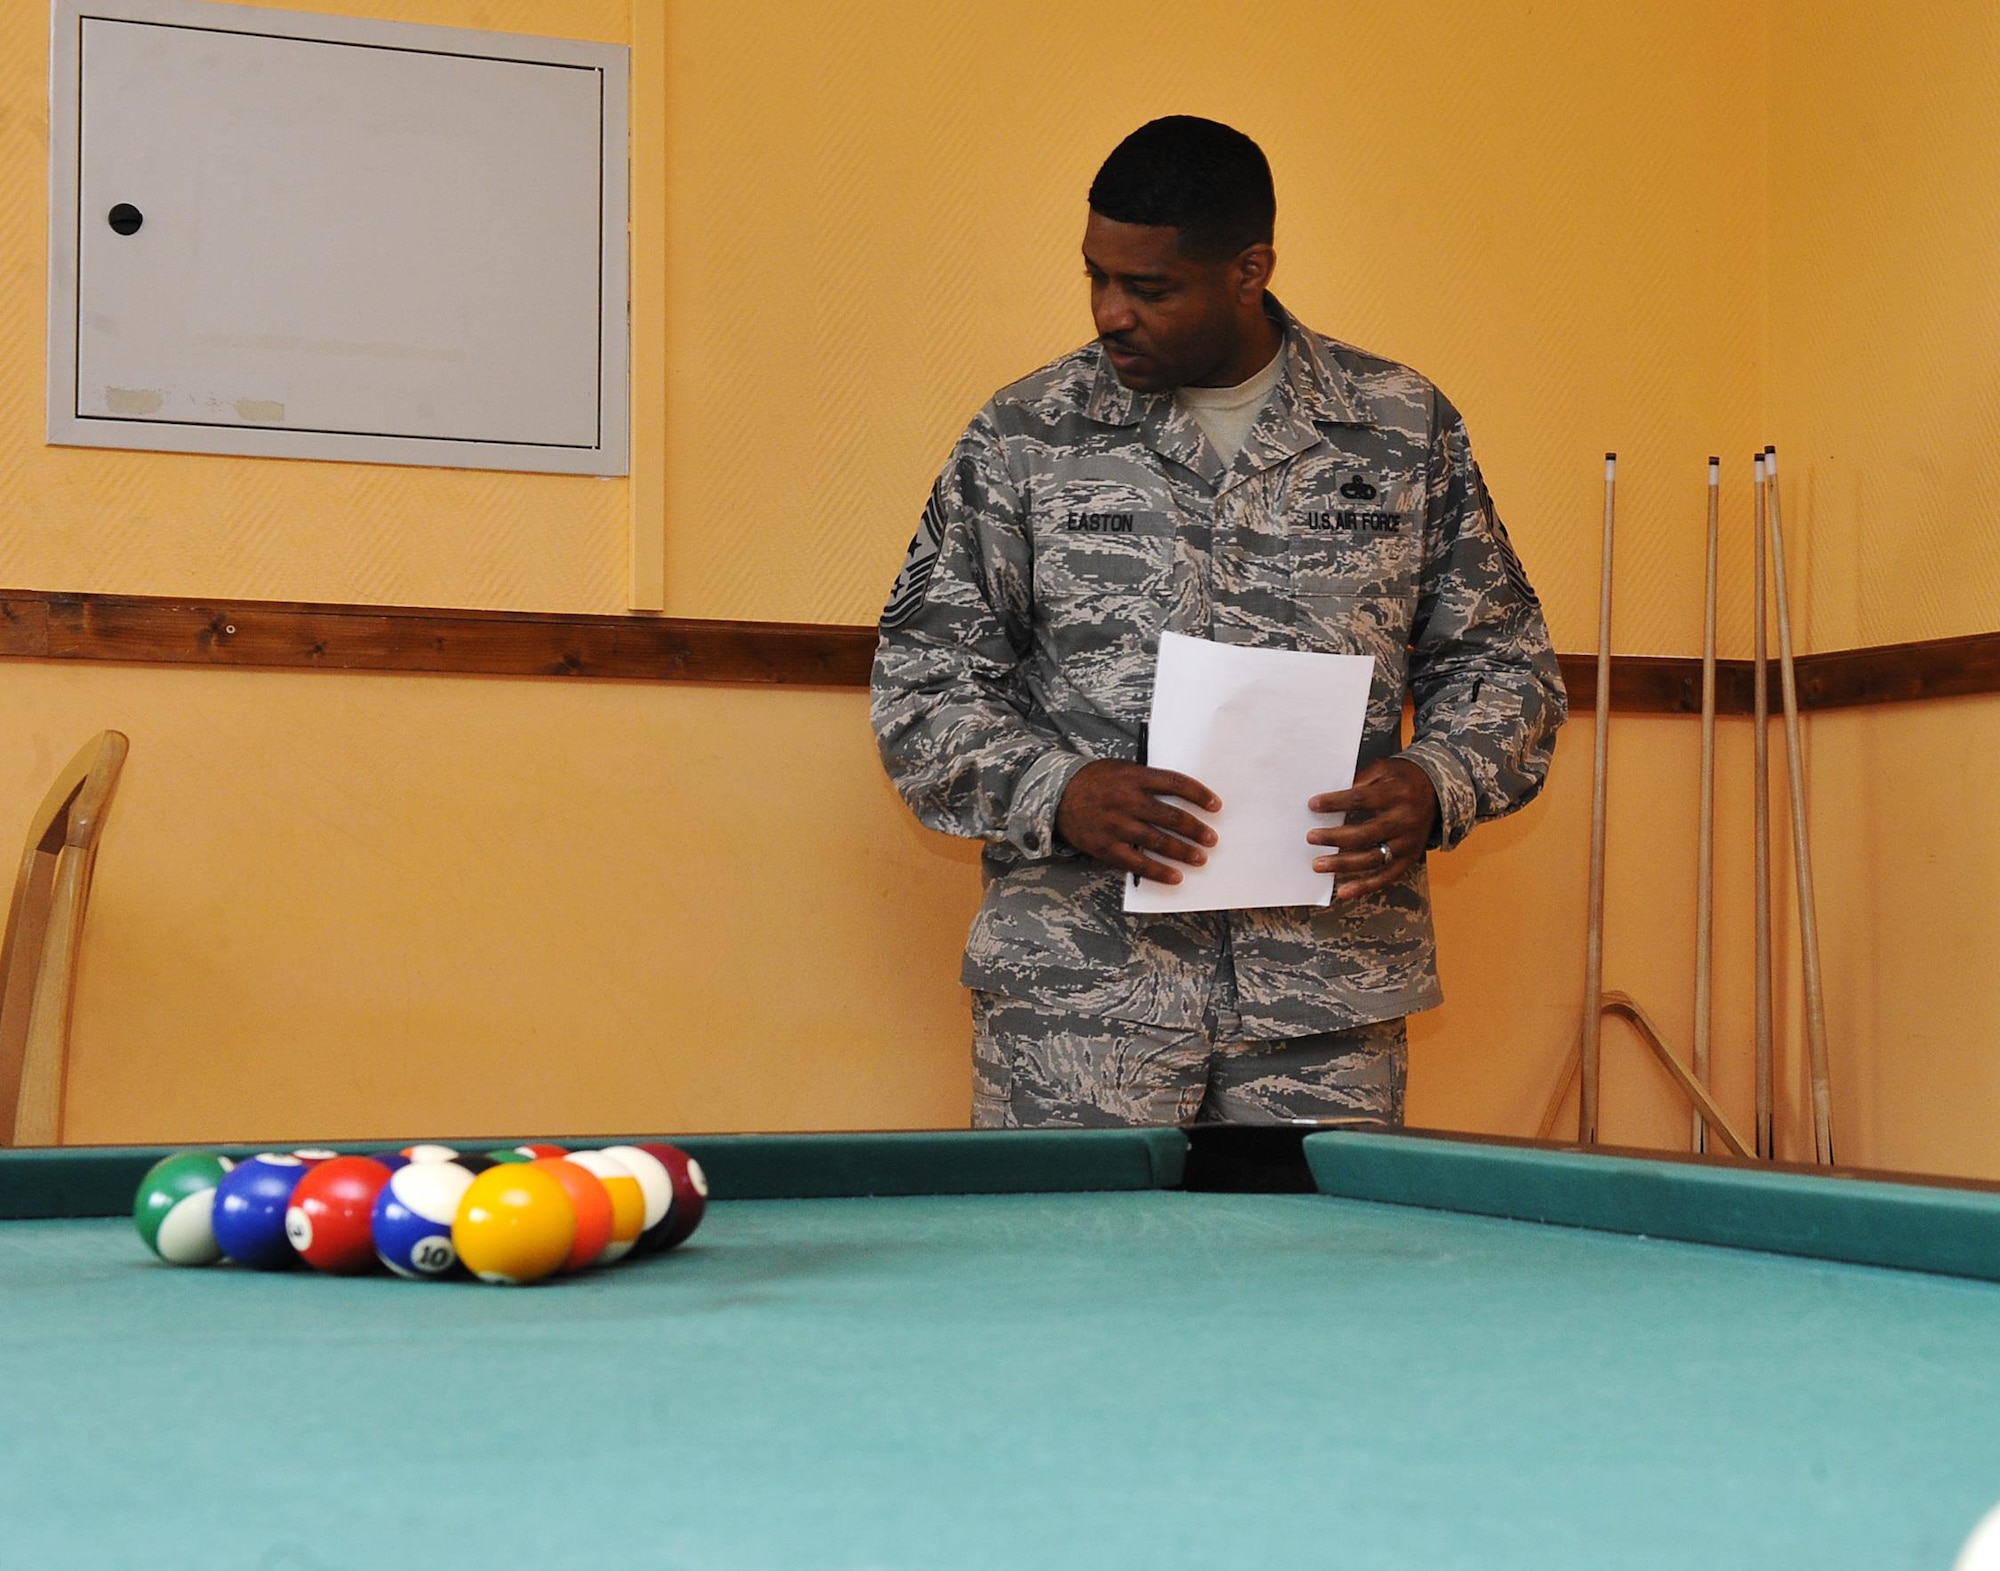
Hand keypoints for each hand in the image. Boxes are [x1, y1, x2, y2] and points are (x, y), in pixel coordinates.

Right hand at [1056, 760, 1220, 884]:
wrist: (1055, 795)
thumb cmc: (1094, 781)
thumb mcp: (1121, 770)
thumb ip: (1147, 782)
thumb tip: (1182, 798)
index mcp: (1133, 777)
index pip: (1175, 784)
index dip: (1199, 795)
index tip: (1216, 806)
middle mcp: (1126, 800)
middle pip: (1171, 816)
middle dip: (1196, 829)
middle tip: (1212, 839)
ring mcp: (1116, 825)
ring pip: (1157, 841)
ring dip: (1183, 851)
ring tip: (1200, 858)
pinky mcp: (1106, 847)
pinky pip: (1137, 862)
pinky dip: (1159, 871)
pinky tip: (1175, 877)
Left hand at [1307, 758, 1437, 900]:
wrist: (1436, 791)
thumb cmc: (1401, 779)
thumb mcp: (1383, 770)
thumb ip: (1359, 781)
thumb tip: (1328, 798)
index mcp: (1396, 794)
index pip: (1361, 799)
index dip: (1336, 803)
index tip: (1313, 805)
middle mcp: (1404, 820)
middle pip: (1366, 833)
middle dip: (1335, 837)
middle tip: (1311, 837)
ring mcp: (1408, 842)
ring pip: (1373, 858)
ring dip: (1343, 864)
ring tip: (1318, 865)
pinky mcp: (1410, 858)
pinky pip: (1386, 876)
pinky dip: (1364, 886)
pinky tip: (1343, 891)